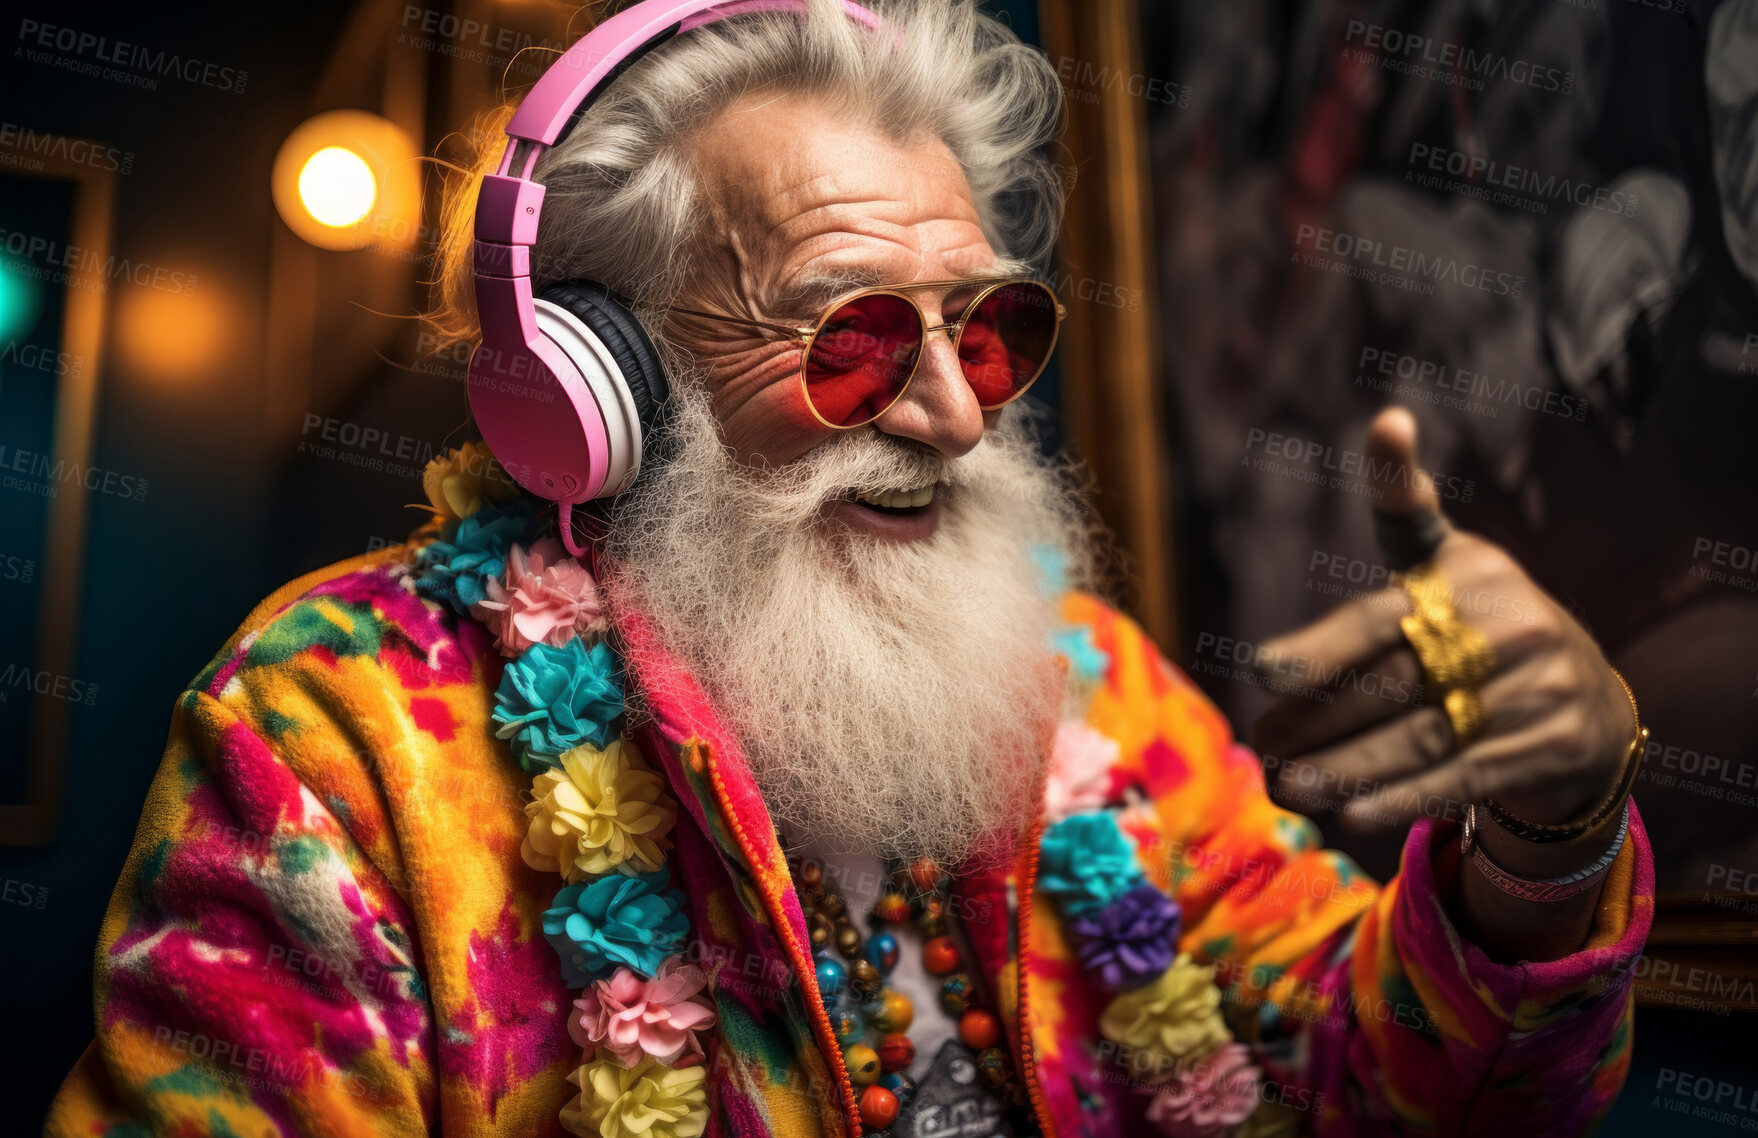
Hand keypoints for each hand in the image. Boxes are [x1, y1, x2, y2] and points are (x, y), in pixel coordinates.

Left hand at [1252, 407, 1635, 833]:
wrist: (1590, 699)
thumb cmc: (1482, 621)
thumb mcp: (1446, 560)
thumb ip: (1402, 507)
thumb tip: (1388, 419)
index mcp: (1467, 575)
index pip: (1378, 617)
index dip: (1321, 646)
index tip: (1262, 671)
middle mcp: (1508, 628)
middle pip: (1389, 687)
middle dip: (1315, 723)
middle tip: (1261, 744)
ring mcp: (1537, 690)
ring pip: (1421, 738)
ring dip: (1345, 769)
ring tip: (1287, 786)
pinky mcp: (1551, 746)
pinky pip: (1462, 779)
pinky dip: (1402, 799)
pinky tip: (1348, 815)